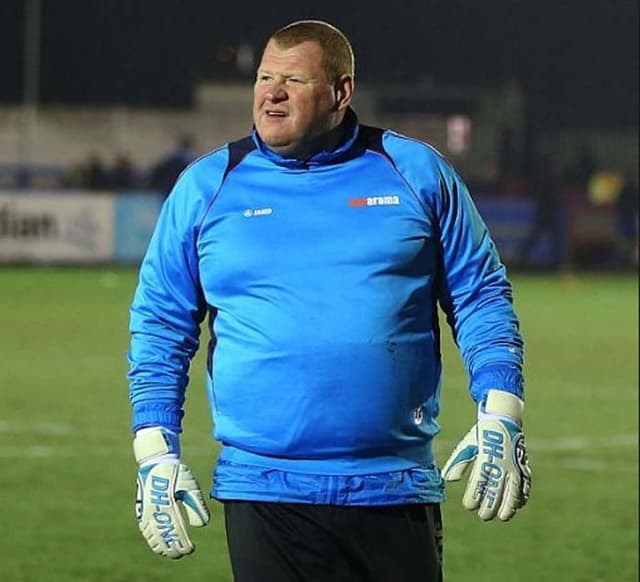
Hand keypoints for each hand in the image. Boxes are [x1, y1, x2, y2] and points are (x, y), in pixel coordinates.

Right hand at [133, 427, 209, 557]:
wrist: (156, 461)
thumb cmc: (177, 473)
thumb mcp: (191, 486)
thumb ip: (197, 506)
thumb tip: (202, 525)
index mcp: (168, 506)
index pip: (176, 532)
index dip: (183, 543)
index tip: (190, 549)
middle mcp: (155, 511)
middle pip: (163, 537)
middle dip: (173, 548)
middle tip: (182, 554)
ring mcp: (146, 511)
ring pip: (152, 536)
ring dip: (161, 546)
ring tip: (170, 553)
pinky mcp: (142, 509)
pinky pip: (145, 530)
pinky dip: (151, 539)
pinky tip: (157, 543)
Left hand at [441, 390, 530, 520]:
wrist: (503, 419)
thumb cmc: (481, 435)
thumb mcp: (466, 446)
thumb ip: (457, 463)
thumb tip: (447, 479)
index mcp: (485, 459)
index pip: (479, 484)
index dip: (473, 498)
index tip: (468, 506)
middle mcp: (501, 465)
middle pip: (496, 492)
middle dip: (490, 506)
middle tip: (483, 516)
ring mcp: (515, 467)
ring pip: (513, 492)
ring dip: (508, 507)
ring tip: (502, 517)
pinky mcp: (524, 467)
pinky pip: (525, 486)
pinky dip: (522, 497)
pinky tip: (517, 506)